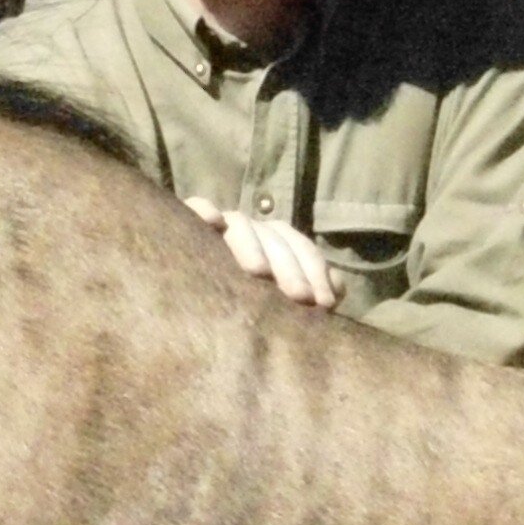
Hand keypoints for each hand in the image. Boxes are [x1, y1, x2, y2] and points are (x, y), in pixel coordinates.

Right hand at [184, 195, 340, 310]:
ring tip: (258, 272)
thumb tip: (337, 288)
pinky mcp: (185, 224)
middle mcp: (251, 232)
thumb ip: (314, 293)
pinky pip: (195, 207)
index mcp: (276, 245)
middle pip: (274, 237)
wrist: (190, 317)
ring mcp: (220, 227)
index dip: (315, 273)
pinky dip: (203, 209)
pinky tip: (212, 221)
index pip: (301, 249)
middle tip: (300, 298)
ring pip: (240, 223)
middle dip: (290, 267)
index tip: (324, 304)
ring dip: (252, 245)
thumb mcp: (282, 308)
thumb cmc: (245, 313)